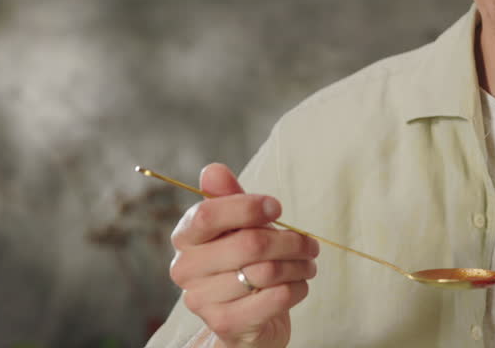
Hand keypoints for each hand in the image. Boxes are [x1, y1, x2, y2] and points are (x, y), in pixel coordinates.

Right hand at [168, 163, 319, 347]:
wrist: (246, 321)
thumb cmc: (243, 264)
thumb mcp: (239, 227)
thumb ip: (229, 198)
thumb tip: (213, 170)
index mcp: (185, 238)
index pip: (208, 214)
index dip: (248, 207)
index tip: (277, 208)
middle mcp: (185, 269)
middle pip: (249, 243)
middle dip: (290, 241)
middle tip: (309, 244)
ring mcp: (201, 300)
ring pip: (267, 271)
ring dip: (299, 264)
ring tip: (308, 263)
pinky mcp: (225, 324)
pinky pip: (276, 297)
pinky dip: (298, 287)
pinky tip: (299, 284)